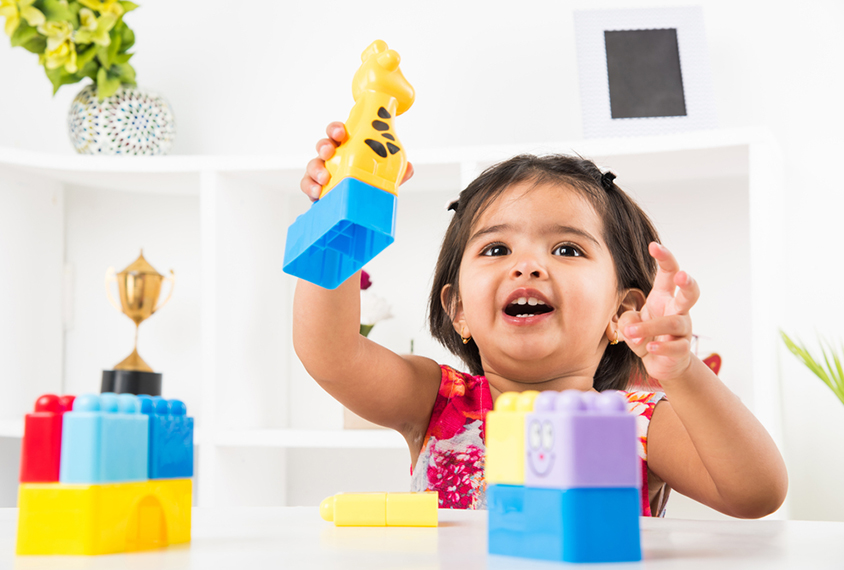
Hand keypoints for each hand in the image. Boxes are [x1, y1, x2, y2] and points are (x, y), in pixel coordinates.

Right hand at [299, 121, 414, 201]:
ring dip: (316, 169)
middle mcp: (333, 158)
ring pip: (312, 165)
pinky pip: (308, 186)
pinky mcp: (316, 190)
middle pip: (323, 145)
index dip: (336, 129)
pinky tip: (317, 193)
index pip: (338, 133)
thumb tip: (410, 168)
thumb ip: (398, 171)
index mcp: (348, 148)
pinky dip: (310, 188)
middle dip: (324, 145)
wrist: (358, 208)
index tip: (340, 132)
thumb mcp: (384, 175)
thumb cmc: (367, 183)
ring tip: (324, 178)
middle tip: (329, 151)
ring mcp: (322, 173)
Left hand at [619, 242, 699, 382]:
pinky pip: (676, 347)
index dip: (665, 258)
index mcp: (663, 297)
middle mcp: (677, 310)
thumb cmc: (646, 335)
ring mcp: (683, 330)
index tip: (654, 246)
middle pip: (689, 293)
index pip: (668, 273)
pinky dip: (661, 347)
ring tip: (631, 331)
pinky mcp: (682, 349)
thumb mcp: (629, 323)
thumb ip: (626, 319)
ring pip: (675, 323)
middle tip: (681, 276)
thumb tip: (631, 325)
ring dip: (651, 326)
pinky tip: (649, 348)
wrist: (661, 362)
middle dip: (687, 283)